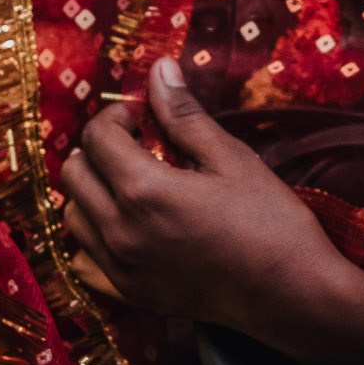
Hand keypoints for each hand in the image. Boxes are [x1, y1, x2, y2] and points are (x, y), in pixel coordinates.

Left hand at [59, 59, 346, 336]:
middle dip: (99, 149)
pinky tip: (125, 228)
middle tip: (138, 146)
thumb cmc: (271, 223)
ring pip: (73, 216)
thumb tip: (159, 70)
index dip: (117, 116)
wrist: (290, 294)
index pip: (97, 136)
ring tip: (132, 185)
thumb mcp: (231, 159)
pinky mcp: (129, 293)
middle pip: (74, 173)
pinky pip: (83, 260)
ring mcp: (120, 267)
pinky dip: (93, 237)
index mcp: (143, 190)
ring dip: (92, 191)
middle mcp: (120, 230)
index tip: (144, 117)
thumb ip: (185, 116)